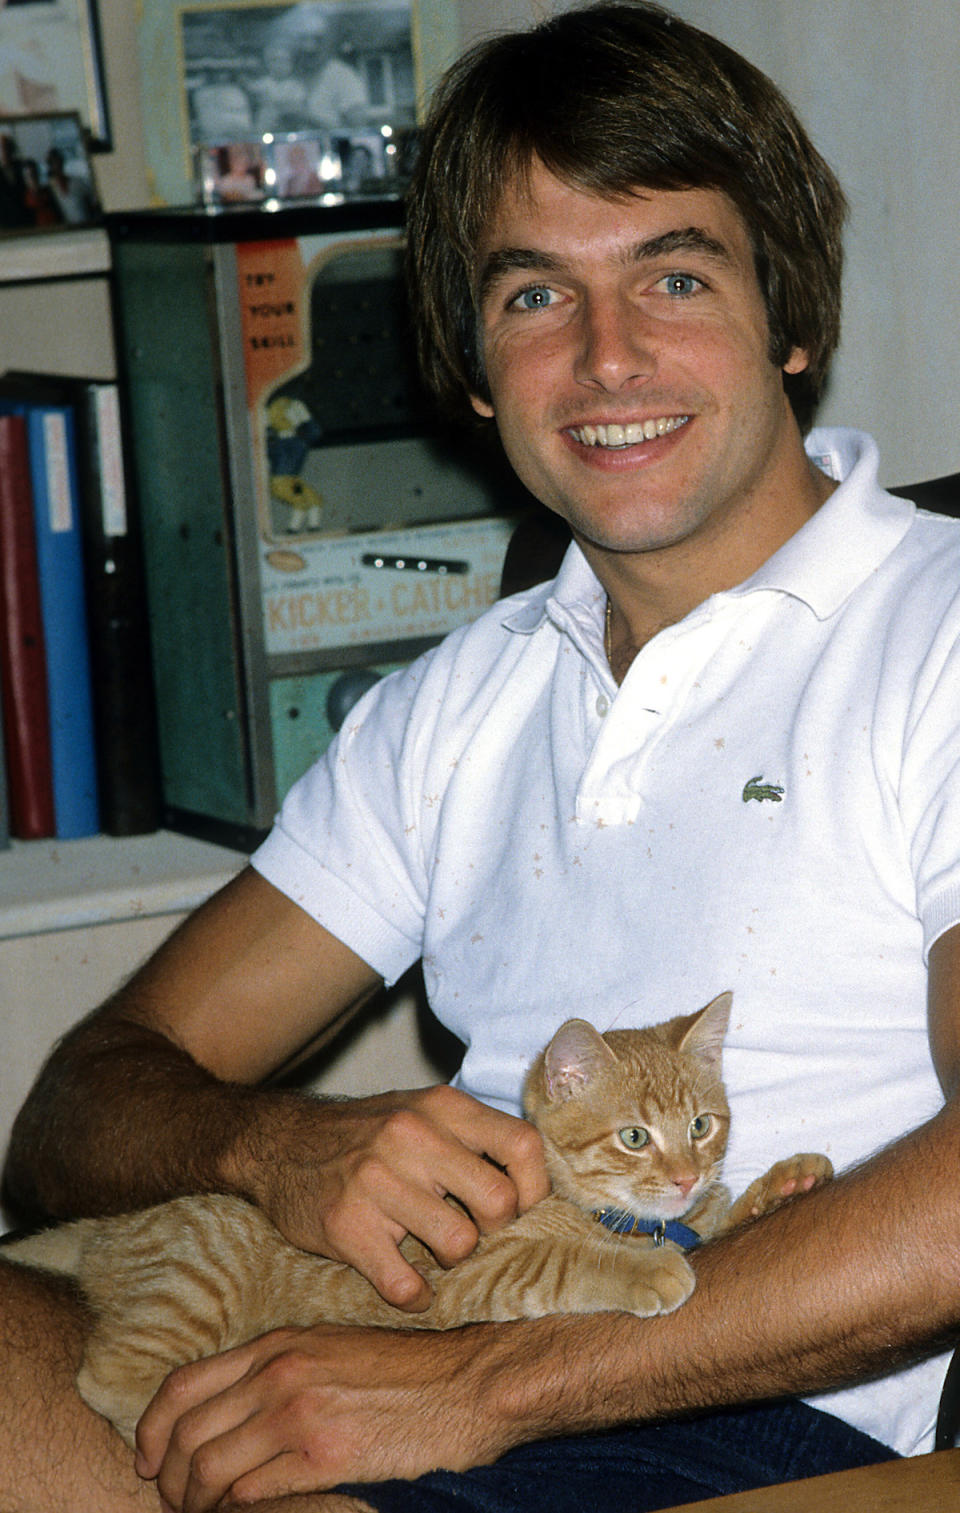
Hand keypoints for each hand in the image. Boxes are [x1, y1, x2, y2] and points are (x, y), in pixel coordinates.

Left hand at [135, 1321, 528, 1512]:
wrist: (465, 1383)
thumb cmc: (403, 1371)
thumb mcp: (329, 1350)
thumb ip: (277, 1371)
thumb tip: (226, 1415)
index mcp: (277, 1344)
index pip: (182, 1385)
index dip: (150, 1430)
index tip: (146, 1461)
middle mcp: (279, 1373)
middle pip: (186, 1432)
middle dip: (166, 1479)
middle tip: (172, 1502)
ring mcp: (300, 1413)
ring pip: (208, 1467)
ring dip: (194, 1503)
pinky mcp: (326, 1455)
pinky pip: (250, 1493)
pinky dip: (233, 1512)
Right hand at [241, 1083, 548, 1309]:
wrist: (278, 1144)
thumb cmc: (365, 1135)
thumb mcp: (420, 1112)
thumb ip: (471, 1138)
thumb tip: (535, 1187)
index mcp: (441, 1107)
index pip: (522, 1145)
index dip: (535, 1189)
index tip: (524, 1212)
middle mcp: (412, 1136)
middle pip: (498, 1203)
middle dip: (495, 1233)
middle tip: (474, 1237)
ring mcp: (376, 1180)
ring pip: (458, 1245)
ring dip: (452, 1263)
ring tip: (434, 1254)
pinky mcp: (346, 1226)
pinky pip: (406, 1284)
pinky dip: (415, 1296)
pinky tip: (408, 1285)